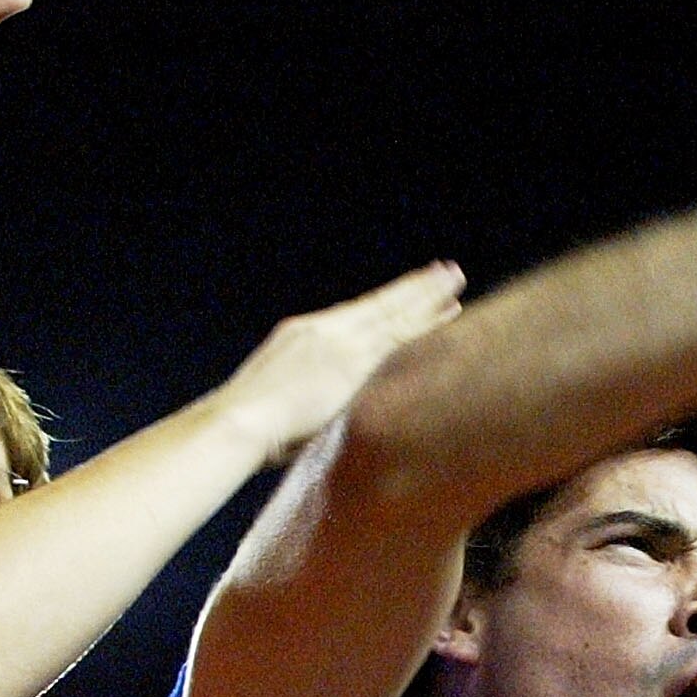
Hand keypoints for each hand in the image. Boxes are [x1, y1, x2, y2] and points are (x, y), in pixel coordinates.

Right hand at [216, 263, 466, 465]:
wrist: (241, 421)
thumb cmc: (252, 426)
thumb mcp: (278, 401)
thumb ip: (301, 397)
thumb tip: (309, 415)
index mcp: (302, 335)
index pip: (354, 317)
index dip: (383, 305)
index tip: (407, 294)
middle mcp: (323, 328)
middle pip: (378, 304)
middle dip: (412, 288)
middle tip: (443, 270)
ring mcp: (340, 340)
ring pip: (394, 311)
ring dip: (427, 294)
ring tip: (454, 276)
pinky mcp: (354, 357)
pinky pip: (398, 333)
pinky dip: (425, 319)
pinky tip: (448, 309)